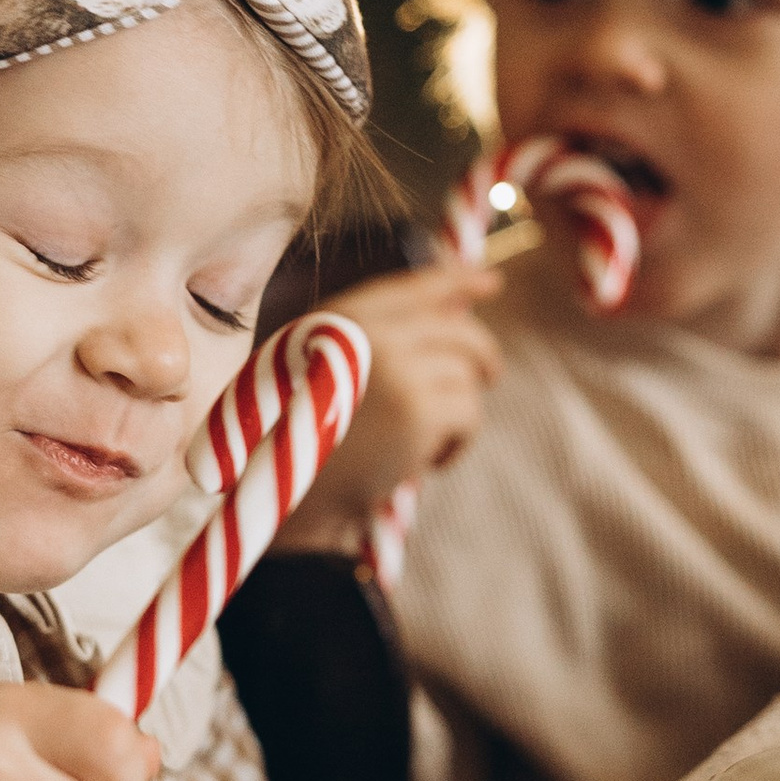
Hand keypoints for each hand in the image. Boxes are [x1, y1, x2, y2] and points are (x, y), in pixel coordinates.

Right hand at [276, 264, 502, 552]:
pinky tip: (427, 463)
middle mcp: (368, 330)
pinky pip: (469, 412)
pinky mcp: (418, 407)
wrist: (288, 501)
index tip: (490, 281)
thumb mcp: (327, 371)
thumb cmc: (307, 445)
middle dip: (482, 353)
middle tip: (491, 375)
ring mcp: (396, 365)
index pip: (412, 286)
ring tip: (425, 443)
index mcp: (340, 317)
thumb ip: (379, 336)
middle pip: (456, 330)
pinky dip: (458, 443)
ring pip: (466, 374)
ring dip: (458, 412)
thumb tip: (458, 309)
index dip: (456, 279)